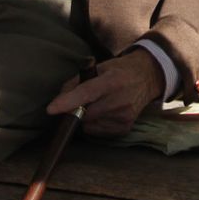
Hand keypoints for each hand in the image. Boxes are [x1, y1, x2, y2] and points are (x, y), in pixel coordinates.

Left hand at [47, 49, 165, 136]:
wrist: (147, 77)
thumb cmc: (119, 70)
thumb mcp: (99, 67)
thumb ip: (77, 82)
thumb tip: (59, 99)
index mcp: (112, 80)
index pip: (87, 93)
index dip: (68, 102)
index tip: (51, 109)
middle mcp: (120, 99)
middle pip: (85, 113)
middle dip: (77, 109)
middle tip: (84, 100)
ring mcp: (124, 115)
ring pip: (89, 124)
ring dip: (87, 117)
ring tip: (99, 103)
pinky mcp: (125, 127)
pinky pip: (98, 132)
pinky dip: (95, 124)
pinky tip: (106, 112)